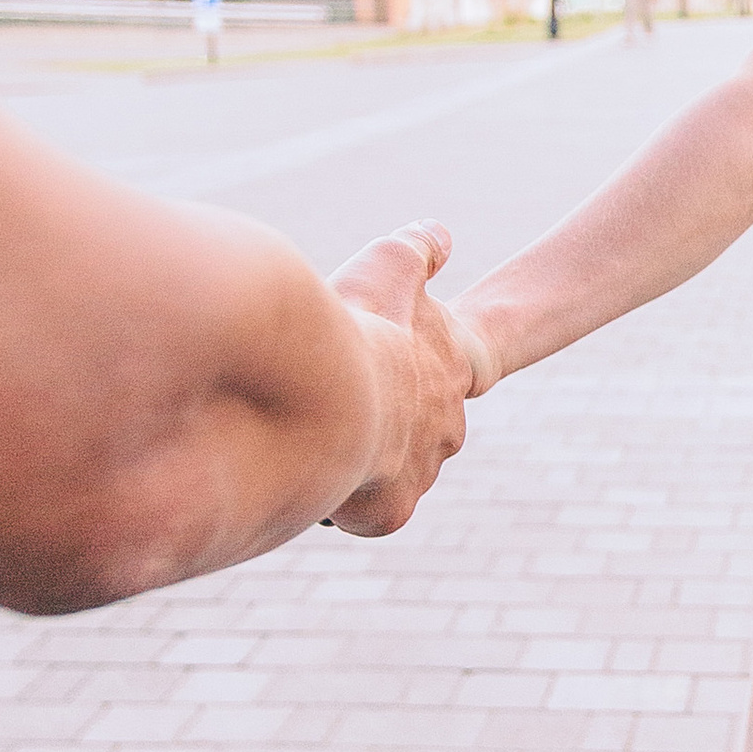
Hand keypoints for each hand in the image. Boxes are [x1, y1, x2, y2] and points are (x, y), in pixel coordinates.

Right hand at [323, 221, 468, 535]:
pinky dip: (337, 504)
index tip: (362, 370)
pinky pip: (360, 516)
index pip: (425, 384)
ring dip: (351, 469)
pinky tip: (307, 482)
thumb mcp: (390, 265)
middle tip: (330, 414)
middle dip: (374, 428)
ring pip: (381, 478)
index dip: (390, 376)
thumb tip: (439, 236)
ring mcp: (421, 477)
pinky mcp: (391, 516)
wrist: (342, 391)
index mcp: (445, 380)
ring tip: (307, 450)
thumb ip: (417, 249)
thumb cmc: (363, 325)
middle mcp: (443, 434)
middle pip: (406, 436)